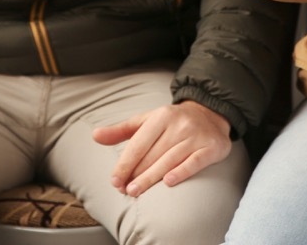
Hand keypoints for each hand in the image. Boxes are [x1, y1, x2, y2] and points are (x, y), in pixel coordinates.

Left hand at [91, 101, 231, 196]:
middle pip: (153, 154)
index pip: (138, 143)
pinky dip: (181, 172)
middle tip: (124, 190)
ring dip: (151, 178)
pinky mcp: (211, 147)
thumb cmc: (172, 122)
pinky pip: (195, 162)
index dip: (125, 163)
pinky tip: (168, 183)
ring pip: (170, 160)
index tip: (115, 181)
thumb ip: (121, 131)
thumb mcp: (146, 121)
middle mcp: (178, 124)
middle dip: (136, 174)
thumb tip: (95, 135)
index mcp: (160, 116)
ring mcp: (195, 136)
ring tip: (136, 191)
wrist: (210, 114)